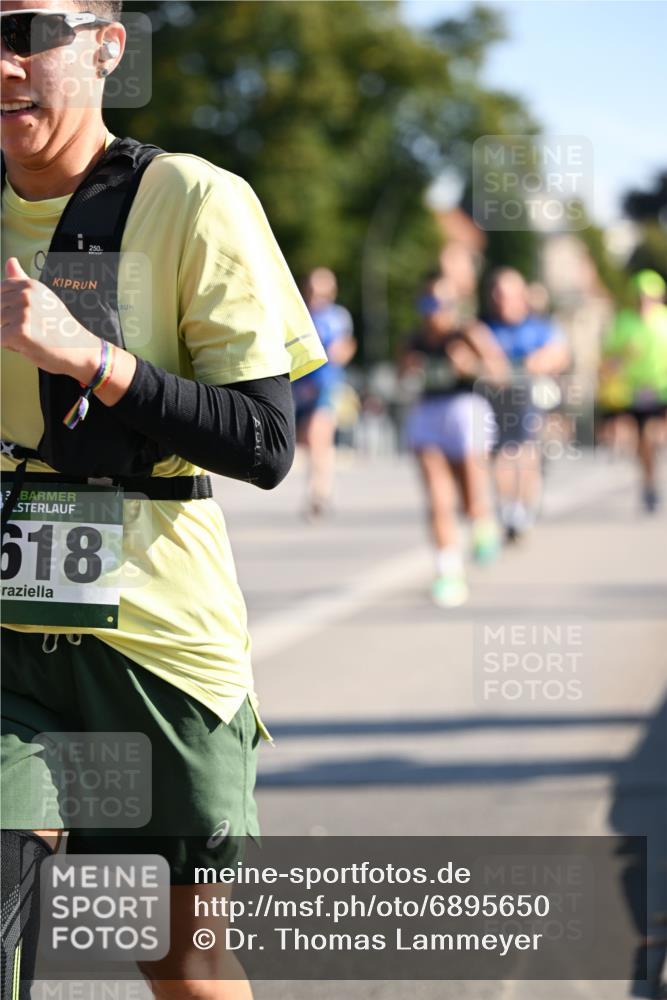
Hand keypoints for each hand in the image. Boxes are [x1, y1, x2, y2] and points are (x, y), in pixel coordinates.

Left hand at [1, 257, 99, 381]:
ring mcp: (22, 314)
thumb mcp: (42, 297)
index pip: (0, 290)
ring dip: (10, 335)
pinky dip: (11, 346)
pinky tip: (30, 345)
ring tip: (31, 337)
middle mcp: (25, 296)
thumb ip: (21, 280)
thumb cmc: (59, 326)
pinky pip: (0, 340)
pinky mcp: (19, 332)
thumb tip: (10, 260)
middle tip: (33, 329)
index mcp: (29, 285)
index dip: (7, 306)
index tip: (26, 316)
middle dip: (8, 322)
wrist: (78, 349)